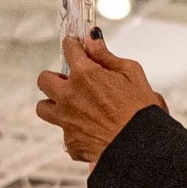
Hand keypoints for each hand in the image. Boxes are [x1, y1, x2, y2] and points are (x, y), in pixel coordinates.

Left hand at [35, 30, 164, 168]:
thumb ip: (107, 56)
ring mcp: (67, 121)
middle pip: (44, 80)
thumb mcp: (132, 73)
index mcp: (85, 75)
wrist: (143, 148)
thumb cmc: (142, 112)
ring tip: (69, 106)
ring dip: (53, 104)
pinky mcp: (71, 143)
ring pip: (43, 108)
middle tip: (68, 81)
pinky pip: (64, 135)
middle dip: (54, 77)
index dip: (73, 46)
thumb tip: (93, 39)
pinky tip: (89, 131)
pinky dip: (74, 132)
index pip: (69, 49)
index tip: (75, 47)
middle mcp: (70, 96)